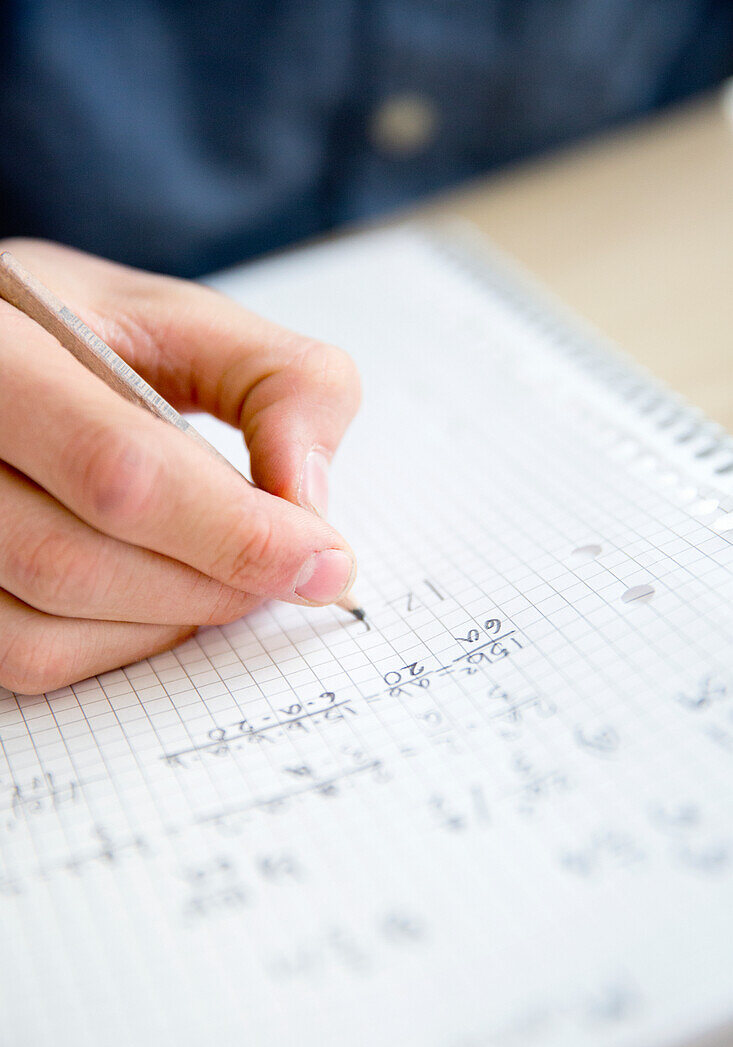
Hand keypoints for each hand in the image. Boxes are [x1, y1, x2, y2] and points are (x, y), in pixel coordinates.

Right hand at [0, 239, 360, 692]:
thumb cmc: (85, 334)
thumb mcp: (184, 323)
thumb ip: (279, 382)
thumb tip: (311, 504)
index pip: (117, 470)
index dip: (234, 531)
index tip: (323, 556)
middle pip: (76, 563)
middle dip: (212, 582)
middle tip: (289, 569)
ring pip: (48, 630)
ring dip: (172, 620)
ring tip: (226, 572)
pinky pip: (31, 658)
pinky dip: (122, 646)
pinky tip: (161, 597)